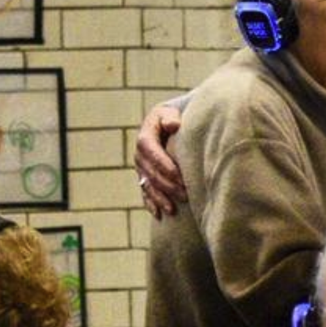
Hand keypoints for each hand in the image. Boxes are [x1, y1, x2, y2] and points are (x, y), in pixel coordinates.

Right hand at [135, 103, 186, 218]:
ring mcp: (141, 167)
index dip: (162, 163)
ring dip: (159, 197)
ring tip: (173, 209)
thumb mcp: (172, 112)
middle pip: (149, 171)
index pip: (149, 149)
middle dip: (166, 184)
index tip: (179, 175)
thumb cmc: (177, 117)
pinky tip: (159, 214)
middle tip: (184, 194)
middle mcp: (141, 153)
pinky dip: (151, 203)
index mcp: (146, 134)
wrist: (173, 122)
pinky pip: (145, 192)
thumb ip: (171, 117)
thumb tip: (173, 124)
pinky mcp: (145, 177)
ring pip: (147, 184)